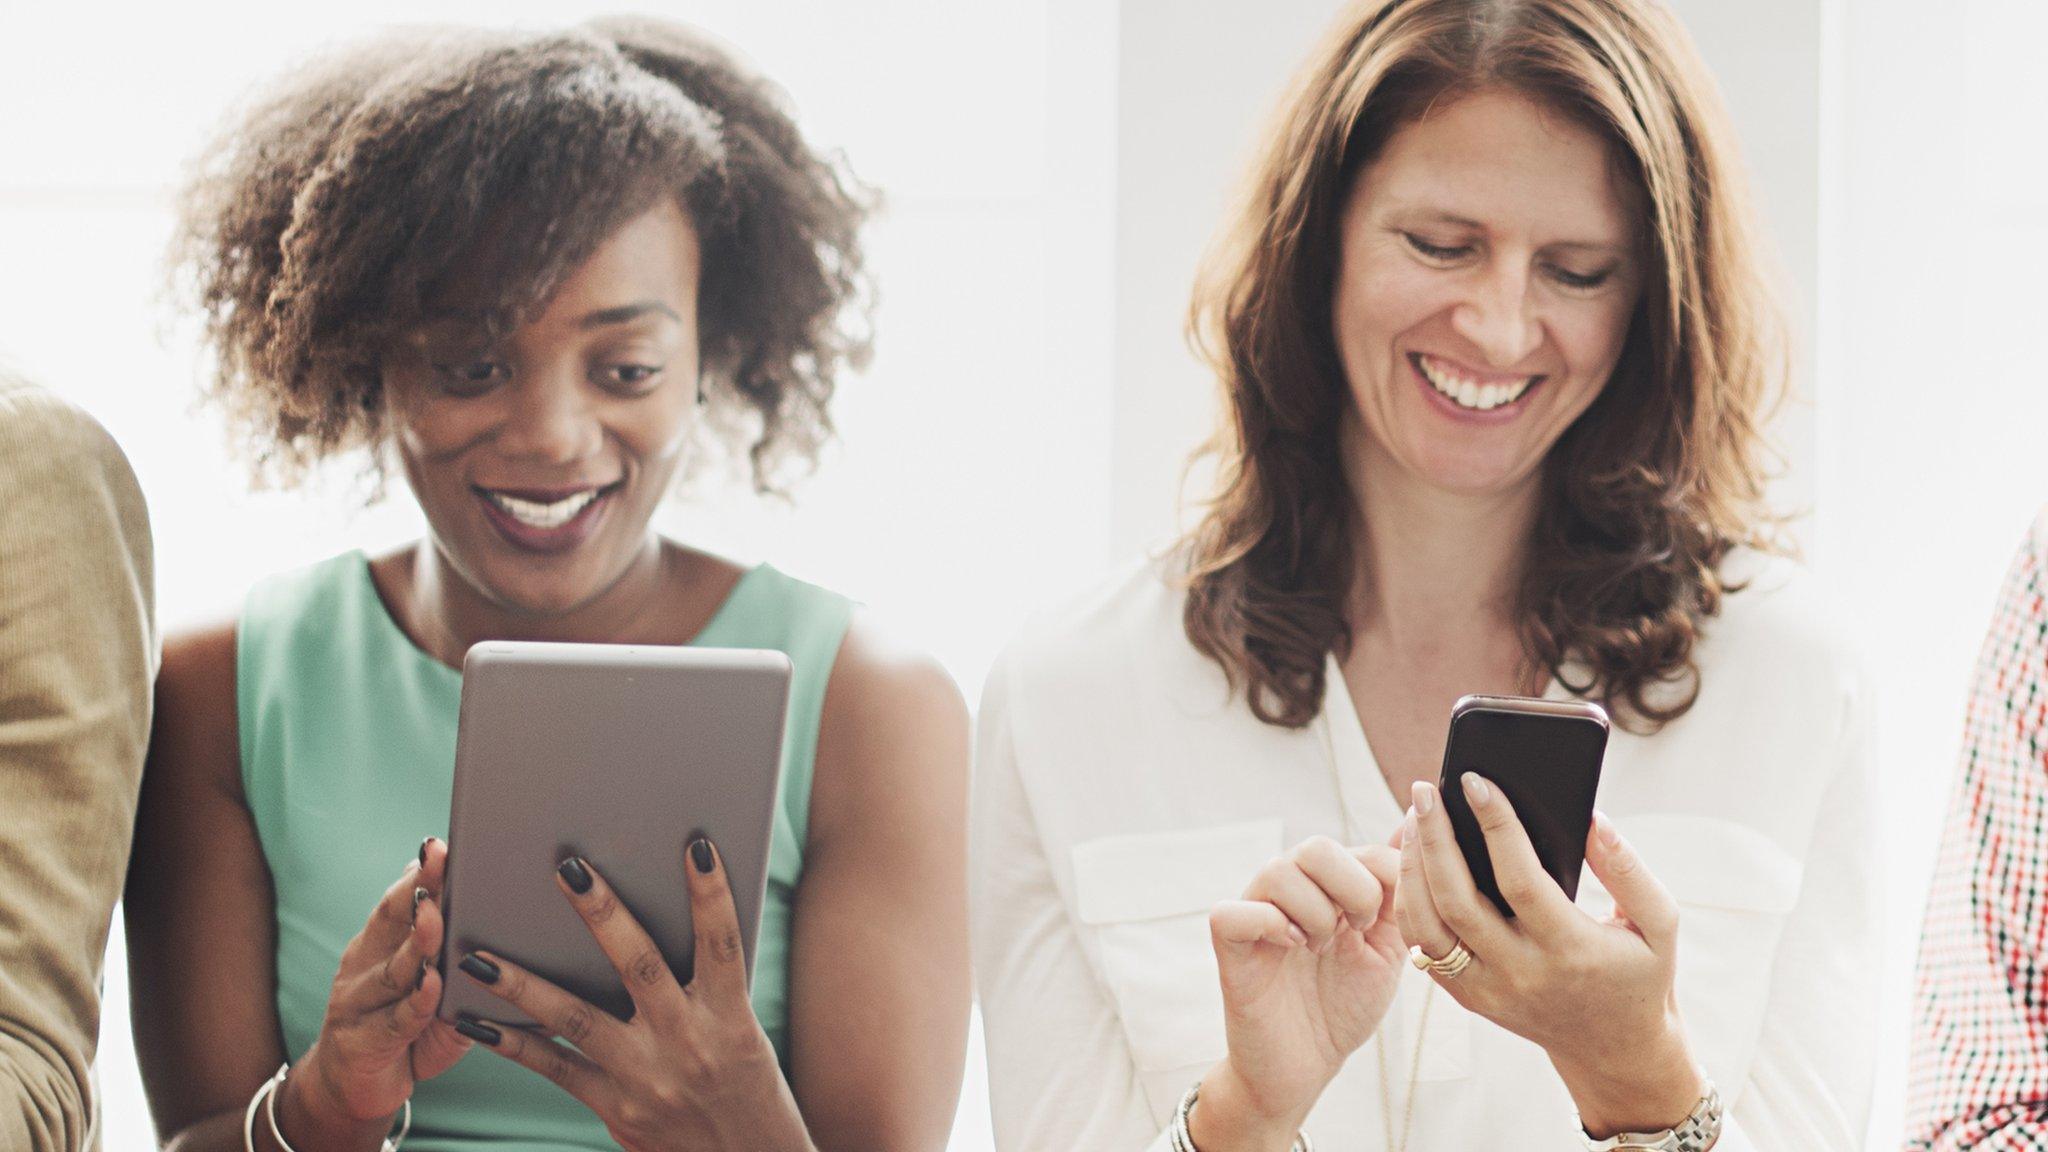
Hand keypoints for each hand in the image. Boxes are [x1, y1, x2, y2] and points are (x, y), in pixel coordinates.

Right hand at [280, 837, 472, 1148]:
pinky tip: (432, 985)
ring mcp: (357, 1001)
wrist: (354, 1090)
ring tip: (437, 915)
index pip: (403, 896)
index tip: (444, 843)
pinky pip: (395, 1019)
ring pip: (395, 966)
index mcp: (383, 940)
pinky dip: (415, 1002)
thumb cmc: (411, 1028)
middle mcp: (365, 962)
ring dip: (418, 940)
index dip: (422, 871)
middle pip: (393, 919)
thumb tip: (524, 919)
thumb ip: (462, 953)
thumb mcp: (440, 987)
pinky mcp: (361, 1041)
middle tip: (441, 859)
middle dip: (418, 887)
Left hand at [455, 839, 810, 1151]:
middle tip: (568, 867)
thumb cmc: (746, 1086)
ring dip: (523, 984)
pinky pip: (556, 1068)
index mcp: (730, 1019)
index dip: (711, 896)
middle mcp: (688, 1043)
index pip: (722, 946)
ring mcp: (646, 1077)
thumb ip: (708, 983)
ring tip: (478, 953)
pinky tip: (474, 1018)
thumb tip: (670, 914)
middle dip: (603, 914)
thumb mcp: (745, 1031)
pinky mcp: (615, 1108)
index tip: (696, 846)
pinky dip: (512, 1043)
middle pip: (641, 966)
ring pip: (578, 1019)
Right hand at [1190, 835, 1404, 1150]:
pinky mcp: (1229, 946)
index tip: (1384, 926)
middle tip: (1353, 932)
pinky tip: (1290, 949)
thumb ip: (1399, 888)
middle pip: (1316, 848)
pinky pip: (1234, 913)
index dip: (1385, 883)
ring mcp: (1254, 912)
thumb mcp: (1387, 945)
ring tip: (1319, 948)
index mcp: (1325, 885)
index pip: (1360, 848)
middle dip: (1352, 891)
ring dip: (1314, 915)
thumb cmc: (1343, 1005)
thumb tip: (1415, 820)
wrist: (1307, 1065)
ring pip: (1278, 872)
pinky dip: (1269, 926)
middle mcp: (1286, 889)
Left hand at [1397, 778, 1704, 1137]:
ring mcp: (1487, 991)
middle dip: (1434, 839)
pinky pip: (1424, 947)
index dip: (1496, 826)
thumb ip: (1628, 871)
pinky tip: (1413, 861)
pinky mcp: (1468, 997)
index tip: (1476, 782)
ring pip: (1427, 926)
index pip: (1520, 880)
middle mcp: (1521, 974)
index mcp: (1570, 951)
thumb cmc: (1638, 974)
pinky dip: (1410, 901)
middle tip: (1425, 791)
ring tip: (1414, 820)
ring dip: (1411, 869)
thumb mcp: (1657, 925)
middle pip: (1457, 901)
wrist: (1615, 1050)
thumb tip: (1591, 819)